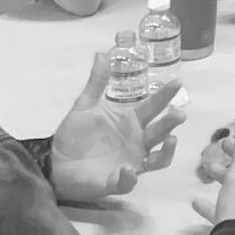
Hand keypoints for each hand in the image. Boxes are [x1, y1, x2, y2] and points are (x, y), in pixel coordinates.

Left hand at [51, 53, 186, 202]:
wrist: (56, 161)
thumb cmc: (75, 134)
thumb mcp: (85, 105)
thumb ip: (96, 82)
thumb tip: (102, 53)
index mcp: (130, 122)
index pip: (153, 107)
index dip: (165, 95)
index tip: (177, 82)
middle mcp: (137, 142)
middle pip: (160, 132)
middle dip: (171, 123)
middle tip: (179, 113)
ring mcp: (131, 162)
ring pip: (157, 159)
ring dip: (166, 152)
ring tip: (171, 140)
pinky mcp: (117, 181)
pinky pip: (128, 182)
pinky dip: (130, 177)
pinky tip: (128, 169)